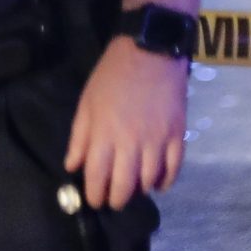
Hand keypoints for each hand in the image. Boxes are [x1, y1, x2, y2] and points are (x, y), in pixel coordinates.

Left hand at [65, 36, 188, 209]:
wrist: (151, 50)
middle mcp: (131, 143)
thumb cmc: (113, 75)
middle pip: (124, 186)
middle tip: (114, 200)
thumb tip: (72, 166)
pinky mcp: (177, 134)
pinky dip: (166, 181)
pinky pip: (174, 168)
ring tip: (134, 189)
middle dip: (116, 200)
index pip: (98, 177)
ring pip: (149, 180)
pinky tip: (158, 184)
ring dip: (140, 191)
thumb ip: (79, 137)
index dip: (95, 195)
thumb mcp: (87, 102)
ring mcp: (157, 140)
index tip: (94, 201)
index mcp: (105, 134)